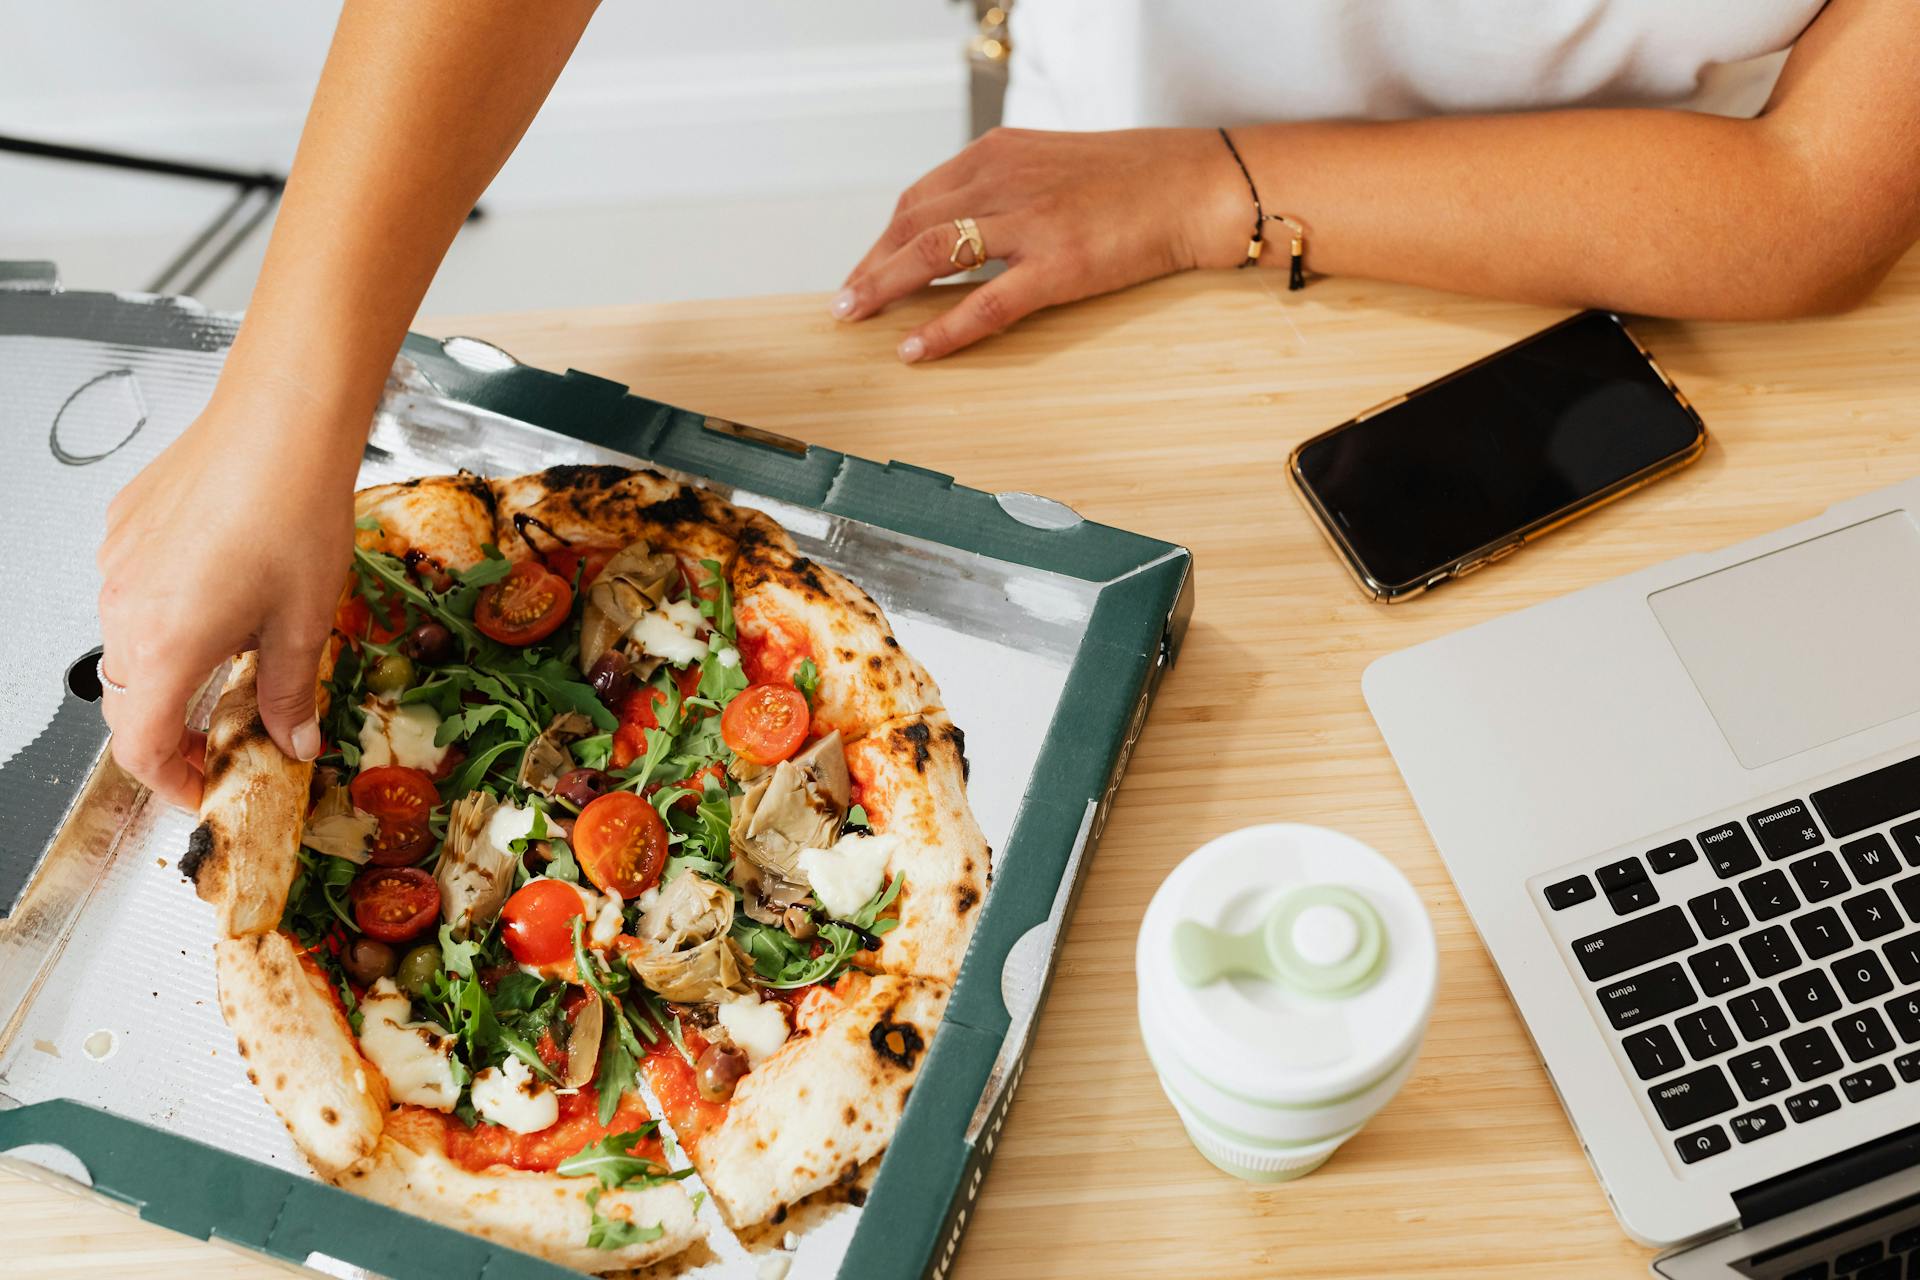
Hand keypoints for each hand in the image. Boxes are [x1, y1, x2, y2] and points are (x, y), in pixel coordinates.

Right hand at [97, 378, 358, 807]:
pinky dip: (168, 611)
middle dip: (172, 730)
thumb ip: (290, 693)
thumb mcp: (305, 623)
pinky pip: (134, 588)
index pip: (142, 747)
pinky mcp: (124, 527)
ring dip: (170, 668)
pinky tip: (222, 593)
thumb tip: (295, 741)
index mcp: (164, 648)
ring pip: (128, 642)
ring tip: (230, 664)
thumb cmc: (294, 512)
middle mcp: (123, 609)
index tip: (206, 789)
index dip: (173, 782)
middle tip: (222, 741)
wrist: (281, 423)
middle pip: (128, 700)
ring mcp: (116, 564)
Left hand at [835, 127, 1242, 361]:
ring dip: (885, 287)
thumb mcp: (1053, 165)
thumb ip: (1006, 190)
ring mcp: (1031, 221)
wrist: (1195, 185)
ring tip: (855, 318)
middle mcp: (1005, 178)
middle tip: (844, 304)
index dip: (884, 239)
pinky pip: (985, 302)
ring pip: (934, 253)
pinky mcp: (1059, 264)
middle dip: (870, 266)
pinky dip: (942, 329)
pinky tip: (914, 349)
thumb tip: (964, 232)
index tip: (864, 271)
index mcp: (999, 152)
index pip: (919, 197)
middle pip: (912, 223)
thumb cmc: (1132, 180)